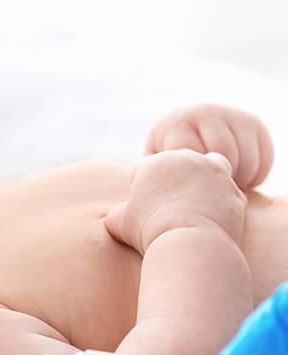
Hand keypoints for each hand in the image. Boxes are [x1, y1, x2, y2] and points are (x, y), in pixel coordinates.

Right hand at [104, 149, 246, 254]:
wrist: (189, 242)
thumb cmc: (149, 231)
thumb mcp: (118, 223)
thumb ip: (116, 213)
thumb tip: (117, 215)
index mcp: (154, 162)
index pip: (146, 170)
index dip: (142, 188)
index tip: (143, 207)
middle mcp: (186, 159)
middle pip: (178, 165)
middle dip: (174, 181)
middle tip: (169, 206)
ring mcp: (214, 172)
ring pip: (209, 168)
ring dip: (203, 181)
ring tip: (194, 207)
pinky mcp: (234, 190)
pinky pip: (227, 194)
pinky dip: (220, 203)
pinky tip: (210, 220)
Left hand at [145, 104, 274, 188]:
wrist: (188, 137)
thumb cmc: (165, 170)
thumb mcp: (152, 170)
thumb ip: (146, 181)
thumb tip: (124, 209)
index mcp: (175, 124)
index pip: (192, 155)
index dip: (194, 183)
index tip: (189, 195)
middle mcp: (203, 112)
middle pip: (222, 155)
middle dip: (218, 182)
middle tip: (210, 197)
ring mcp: (230, 115)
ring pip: (244, 158)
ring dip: (237, 181)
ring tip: (222, 192)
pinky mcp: (253, 123)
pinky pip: (262, 158)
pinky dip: (255, 177)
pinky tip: (240, 184)